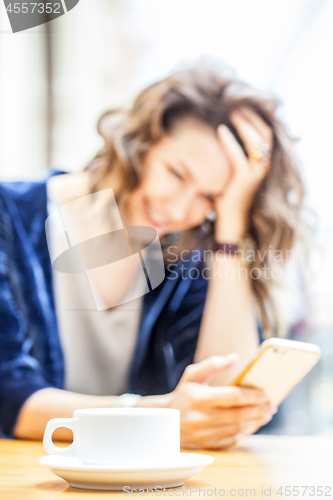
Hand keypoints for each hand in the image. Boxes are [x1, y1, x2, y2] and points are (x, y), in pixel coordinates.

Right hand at [166, 355, 276, 448]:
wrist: (165, 420)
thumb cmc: (184, 394)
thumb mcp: (193, 375)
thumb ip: (213, 364)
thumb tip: (234, 357)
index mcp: (199, 397)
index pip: (232, 397)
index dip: (252, 396)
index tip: (265, 394)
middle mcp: (200, 417)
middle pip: (238, 414)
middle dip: (258, 410)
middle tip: (271, 406)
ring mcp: (203, 433)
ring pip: (237, 429)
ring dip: (255, 422)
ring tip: (265, 415)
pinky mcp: (206, 445)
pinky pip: (231, 440)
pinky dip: (245, 432)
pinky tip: (253, 425)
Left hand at [215, 108, 273, 241]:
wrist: (231, 219)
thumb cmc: (229, 195)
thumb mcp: (234, 171)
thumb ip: (234, 155)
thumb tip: (222, 134)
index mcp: (263, 163)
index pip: (266, 134)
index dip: (257, 119)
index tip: (244, 107)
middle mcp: (263, 166)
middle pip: (264, 134)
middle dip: (252, 117)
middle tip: (237, 106)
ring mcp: (255, 173)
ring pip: (256, 142)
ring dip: (244, 125)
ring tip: (232, 113)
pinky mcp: (244, 179)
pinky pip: (238, 156)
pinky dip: (229, 141)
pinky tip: (220, 131)